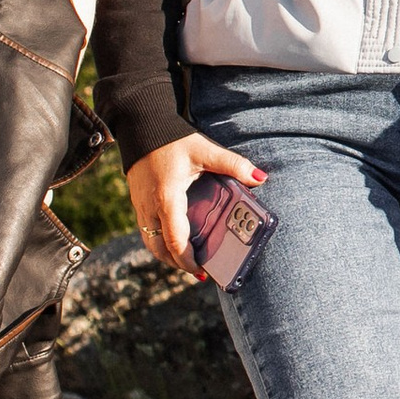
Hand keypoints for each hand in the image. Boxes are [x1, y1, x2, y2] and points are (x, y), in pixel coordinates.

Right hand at [126, 133, 263, 277]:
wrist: (141, 126)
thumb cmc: (172, 140)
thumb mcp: (205, 151)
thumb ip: (234, 165)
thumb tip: (260, 178)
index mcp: (167, 199)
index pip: (175, 240)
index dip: (188, 260)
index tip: (203, 271)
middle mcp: (150, 208)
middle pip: (160, 249)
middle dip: (179, 264)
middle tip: (200, 272)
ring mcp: (141, 207)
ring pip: (151, 243)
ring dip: (168, 256)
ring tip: (189, 263)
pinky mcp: (138, 203)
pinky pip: (147, 232)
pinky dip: (160, 243)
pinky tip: (176, 242)